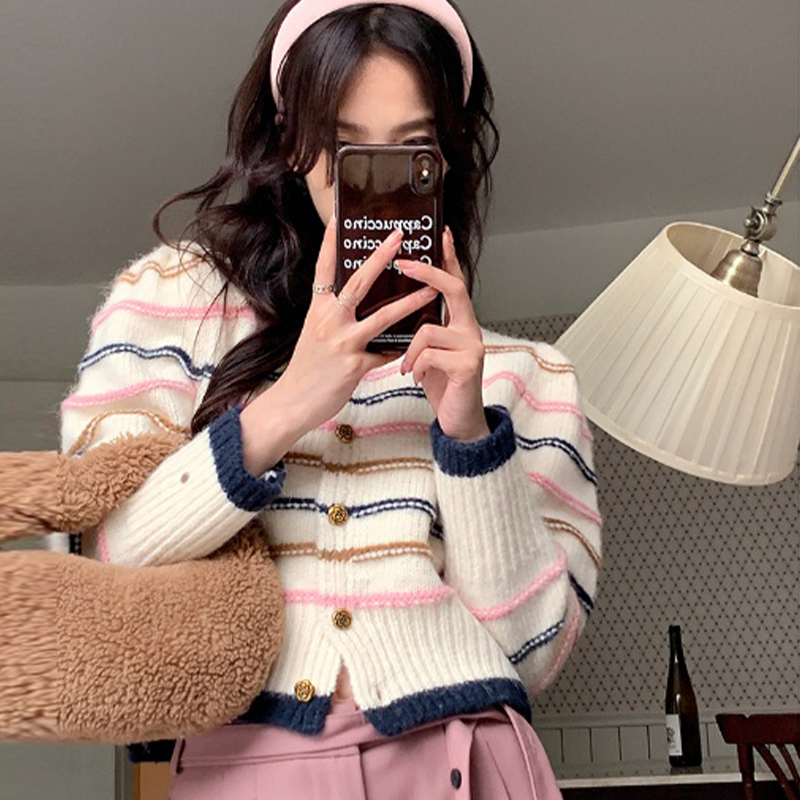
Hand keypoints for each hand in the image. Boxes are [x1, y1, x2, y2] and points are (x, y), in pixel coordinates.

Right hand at [263, 216, 438, 436]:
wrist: (292, 403)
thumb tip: (353, 302)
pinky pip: (386, 352)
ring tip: (430, 291)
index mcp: (317, 310)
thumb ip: (332, 317)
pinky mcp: (354, 365)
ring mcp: (342, 342)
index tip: (340, 219)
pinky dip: (400, 347)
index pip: (323, 269)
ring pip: (382, 316)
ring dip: (409, 303)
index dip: (331, 243)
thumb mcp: (313, 335)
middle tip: (399, 237)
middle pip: (358, 282)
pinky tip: (415, 344)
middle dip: (380, 257)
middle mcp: (328, 321)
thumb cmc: (306, 370)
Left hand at [395, 227, 489, 441]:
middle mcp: (470, 329)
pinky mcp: (467, 366)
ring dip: (409, 350)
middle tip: (402, 262)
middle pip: (453, 289)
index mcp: (460, 323)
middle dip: (426, 273)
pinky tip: (417, 377)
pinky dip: (416, 366)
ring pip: (428, 330)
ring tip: (407, 367)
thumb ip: (422, 329)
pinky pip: (429, 354)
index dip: (448, 258)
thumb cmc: (442, 384)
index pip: (454, 283)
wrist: (459, 421)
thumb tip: (397, 308)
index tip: (439, 234)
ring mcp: (472, 346)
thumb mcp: (429, 351)